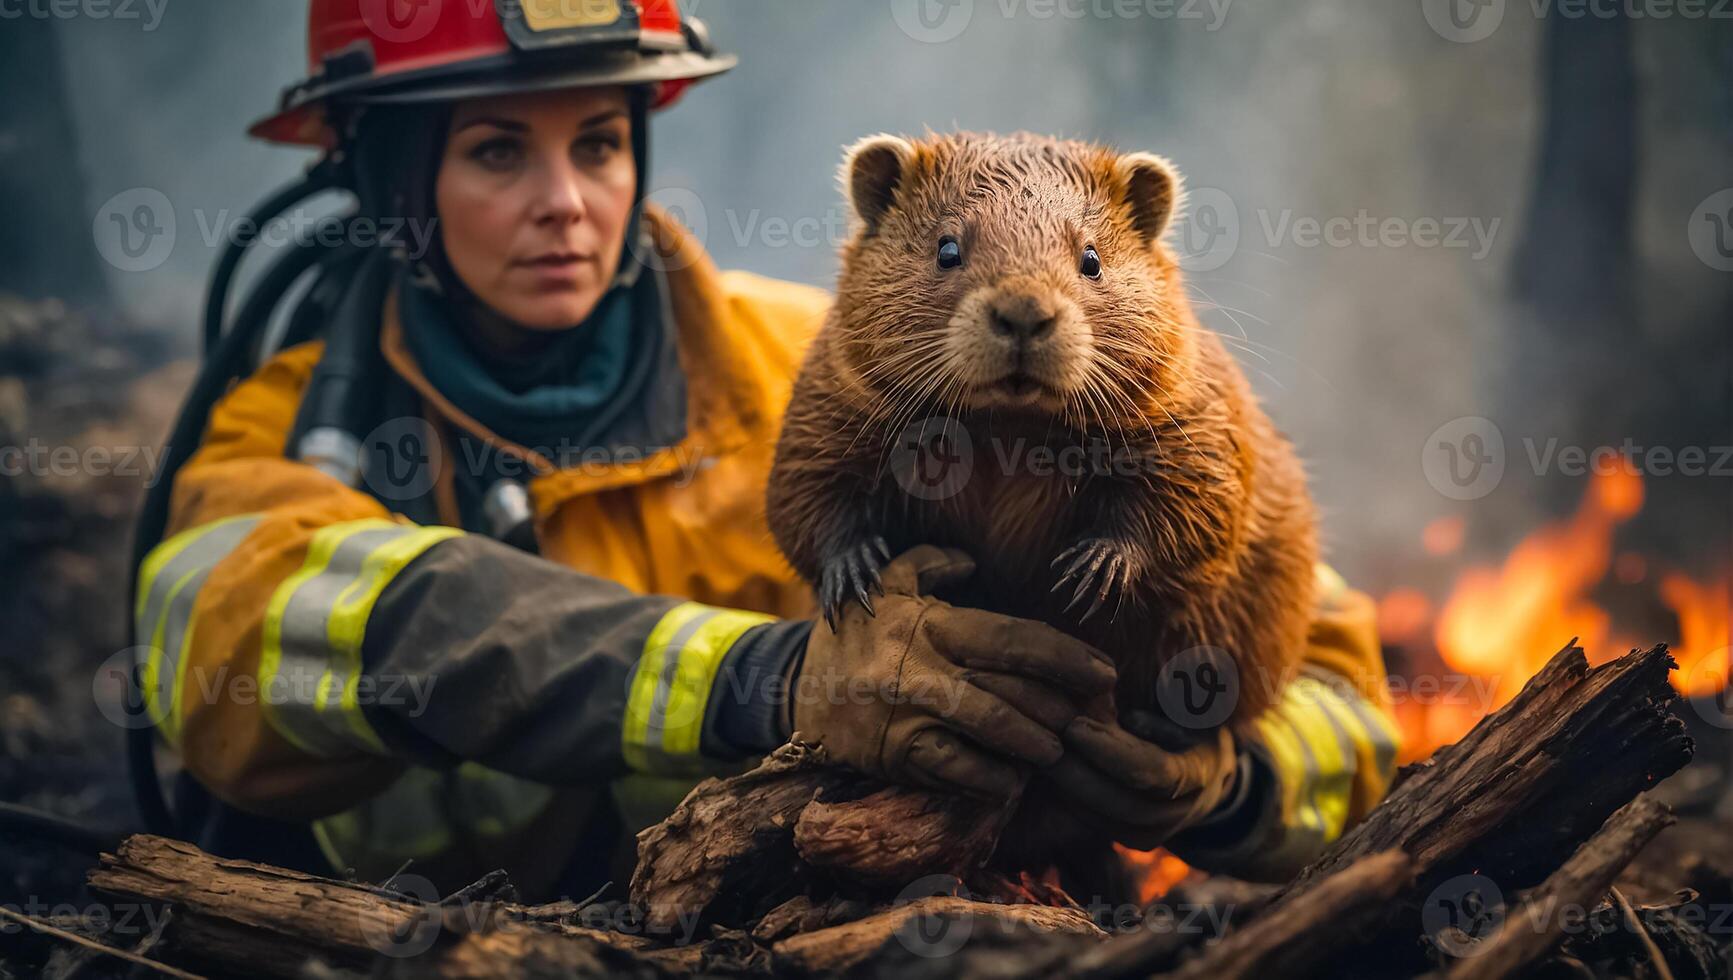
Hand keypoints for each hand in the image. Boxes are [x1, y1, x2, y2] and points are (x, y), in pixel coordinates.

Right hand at [791, 545, 1118, 799]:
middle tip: (1092, 720)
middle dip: (1058, 707)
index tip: (1104, 673)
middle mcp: (920, 666)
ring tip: (1057, 751)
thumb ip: (928, 562)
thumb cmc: (855, 634)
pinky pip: (952, 769)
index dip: (1063, 656)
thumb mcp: (883, 586)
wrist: (792, 690)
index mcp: (928, 623)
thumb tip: (971, 560)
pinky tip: (1012, 783)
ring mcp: (906, 712)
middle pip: (1008, 686)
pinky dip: (988, 779)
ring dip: (1031, 743)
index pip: (1009, 637)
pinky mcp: (893, 753)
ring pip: (986, 728)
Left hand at [1043, 713, 1238, 849]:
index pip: (1152, 771)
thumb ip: (1174, 696)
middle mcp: (1178, 812)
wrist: (1206, 771)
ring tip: (1034, 752)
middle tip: (1039, 740)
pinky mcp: (1128, 837)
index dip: (1111, 751)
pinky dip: (1065, 795)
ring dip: (1065, 786)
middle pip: (1120, 802)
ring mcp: (1153, 832)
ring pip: (1101, 816)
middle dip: (1077, 772)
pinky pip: (1091, 820)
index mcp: (1199, 774)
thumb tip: (1133, 711)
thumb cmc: (1193, 721)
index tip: (1074, 725)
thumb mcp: (1194, 701)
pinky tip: (1043, 768)